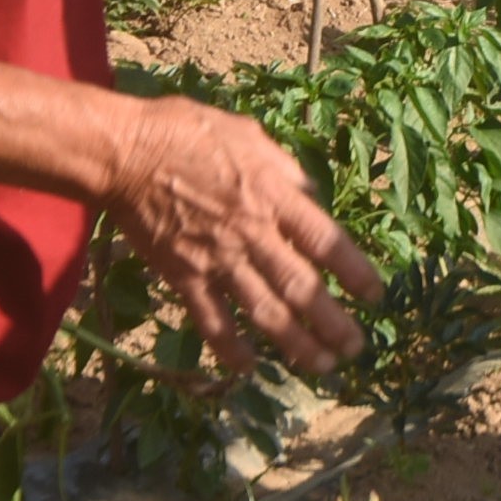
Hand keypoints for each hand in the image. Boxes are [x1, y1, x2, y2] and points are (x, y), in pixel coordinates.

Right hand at [100, 96, 383, 377]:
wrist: (125, 153)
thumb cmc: (187, 132)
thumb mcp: (249, 134)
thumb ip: (284, 170)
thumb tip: (310, 196)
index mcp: (274, 195)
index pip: (326, 242)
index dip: (355, 271)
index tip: (375, 295)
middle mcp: (252, 233)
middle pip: (302, 287)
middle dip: (333, 323)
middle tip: (356, 348)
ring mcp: (217, 258)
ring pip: (265, 311)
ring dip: (296, 344)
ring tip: (322, 366)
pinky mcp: (182, 275)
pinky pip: (212, 320)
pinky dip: (231, 348)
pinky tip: (250, 368)